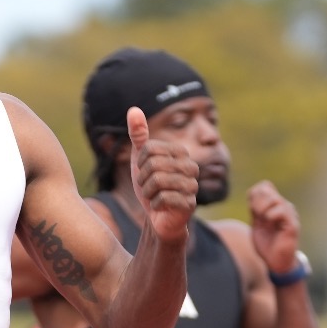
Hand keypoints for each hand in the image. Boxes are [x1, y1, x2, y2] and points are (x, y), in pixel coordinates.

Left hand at [126, 106, 196, 244]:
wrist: (158, 217)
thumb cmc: (151, 186)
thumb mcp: (140, 159)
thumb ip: (139, 135)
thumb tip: (133, 109)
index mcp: (181, 152)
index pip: (149, 148)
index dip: (140, 163)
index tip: (146, 172)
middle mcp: (191, 166)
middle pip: (153, 164)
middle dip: (143, 178)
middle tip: (149, 187)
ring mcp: (192, 185)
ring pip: (157, 181)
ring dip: (148, 192)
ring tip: (154, 196)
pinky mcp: (189, 204)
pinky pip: (162, 198)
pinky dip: (154, 205)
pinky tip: (160, 207)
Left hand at [247, 181, 300, 276]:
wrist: (275, 262)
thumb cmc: (266, 244)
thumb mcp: (256, 224)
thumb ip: (255, 210)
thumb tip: (252, 194)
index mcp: (274, 206)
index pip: (265, 186)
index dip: (254, 194)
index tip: (251, 209)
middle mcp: (283, 207)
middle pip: (267, 189)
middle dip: (256, 201)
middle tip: (255, 214)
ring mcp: (289, 214)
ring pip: (275, 198)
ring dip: (263, 207)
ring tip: (262, 219)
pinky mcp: (292, 224)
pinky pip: (282, 210)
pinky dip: (271, 214)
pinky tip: (268, 221)